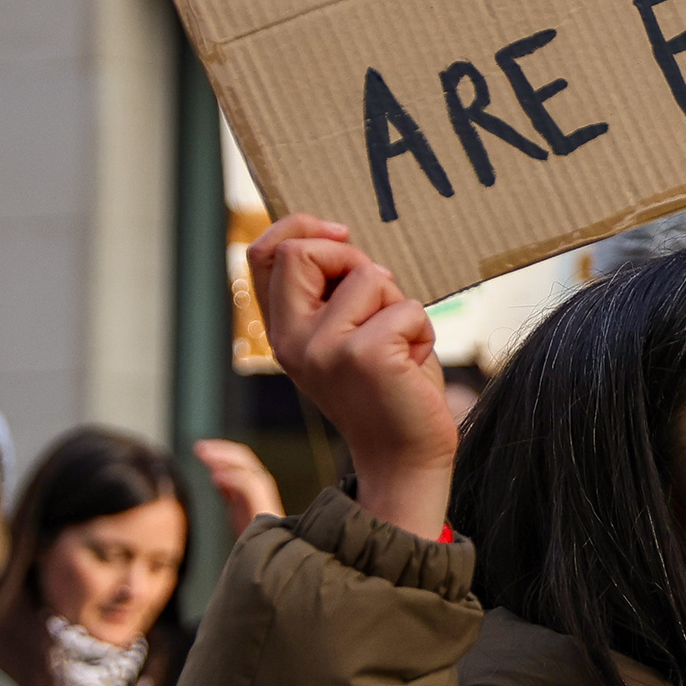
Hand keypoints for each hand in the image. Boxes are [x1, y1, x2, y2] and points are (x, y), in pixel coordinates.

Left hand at [194, 440, 283, 524]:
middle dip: (219, 449)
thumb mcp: (235, 505)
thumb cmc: (253, 530)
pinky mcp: (262, 500)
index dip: (219, 450)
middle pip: (241, 455)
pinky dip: (231, 477)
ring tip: (204, 456)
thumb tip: (215, 474)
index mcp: (253, 480)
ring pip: (244, 463)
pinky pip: (247, 482)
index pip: (238, 456)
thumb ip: (228, 489)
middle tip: (199, 447)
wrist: (268, 550)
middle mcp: (259, 480)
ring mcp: (262, 488)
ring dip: (223, 457)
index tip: (200, 449)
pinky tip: (215, 477)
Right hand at [245, 216, 458, 537]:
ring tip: (399, 347)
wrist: (403, 457)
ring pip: (370, 276)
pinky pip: (407, 308)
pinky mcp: (364, 355)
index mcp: (282, 331)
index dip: (300, 227)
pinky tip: (412, 365)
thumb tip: (338, 238)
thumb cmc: (387, 389)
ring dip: (399, 305)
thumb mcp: (346, 332)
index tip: (341, 237)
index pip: (264, 253)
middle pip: (301, 250)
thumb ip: (332, 291)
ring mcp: (323, 348)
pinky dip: (422, 331)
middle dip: (352, 259)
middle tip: (379, 302)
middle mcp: (291, 340)